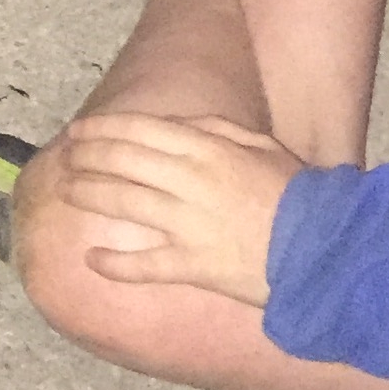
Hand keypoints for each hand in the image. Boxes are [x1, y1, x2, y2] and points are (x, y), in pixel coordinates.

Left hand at [55, 112, 300, 305]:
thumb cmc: (296, 193)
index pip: (139, 130)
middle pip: (123, 162)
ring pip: (125, 204)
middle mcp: (190, 182)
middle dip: (87, 157)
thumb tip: (176, 123)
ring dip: (91, 195)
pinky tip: (91, 260)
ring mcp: (188, 225)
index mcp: (206, 149)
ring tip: (68, 191)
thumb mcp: (260, 145)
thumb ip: (216, 128)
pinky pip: (144, 265)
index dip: (102, 129)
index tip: (78, 131)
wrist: (324, 248)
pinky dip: (115, 264)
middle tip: (64, 159)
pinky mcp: (193, 266)